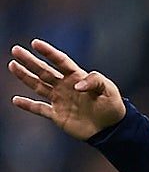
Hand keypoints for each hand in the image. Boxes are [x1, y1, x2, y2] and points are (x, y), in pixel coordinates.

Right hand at [9, 39, 126, 139]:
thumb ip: (94, 81)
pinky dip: (28, 105)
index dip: (49, 52)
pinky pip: (39, 109)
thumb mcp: (109, 90)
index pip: (61, 61)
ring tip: (12, 65)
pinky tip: (16, 100)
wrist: (112, 129)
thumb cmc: (112, 106)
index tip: (35, 43)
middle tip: (16, 50)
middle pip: (44, 71)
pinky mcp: (57, 115)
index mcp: (78, 77)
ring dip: (25, 76)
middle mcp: (66, 86)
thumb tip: (75, 86)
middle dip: (30, 60)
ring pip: (38, 85)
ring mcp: (60, 100)